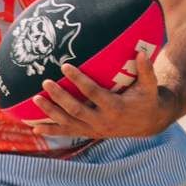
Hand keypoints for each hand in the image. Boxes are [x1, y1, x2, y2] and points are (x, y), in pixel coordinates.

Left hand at [27, 43, 173, 140]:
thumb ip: (146, 70)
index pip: (93, 93)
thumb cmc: (147, 98)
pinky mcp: (89, 132)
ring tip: (36, 100)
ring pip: (68, 123)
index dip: (79, 80)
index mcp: (115, 108)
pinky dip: (52, 131)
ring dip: (51, 113)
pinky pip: (68, 132)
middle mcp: (102, 121)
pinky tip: (35, 128)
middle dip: (59, 97)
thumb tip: (142, 52)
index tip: (65, 66)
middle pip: (76, 110)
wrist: (148, 123)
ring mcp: (94, 129)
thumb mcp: (150, 85)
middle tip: (45, 82)